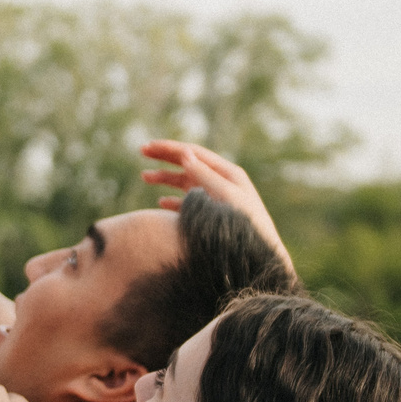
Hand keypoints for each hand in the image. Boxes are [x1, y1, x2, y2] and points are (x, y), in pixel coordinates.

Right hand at [139, 141, 294, 272]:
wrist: (258, 255)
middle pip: (187, 164)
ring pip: (184, 183)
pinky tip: (161, 202)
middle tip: (142, 150)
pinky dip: (172, 202)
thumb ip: (205, 176)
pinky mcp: (210, 216)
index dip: (169, 148)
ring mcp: (214, 199)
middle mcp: (220, 182)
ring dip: (164, 178)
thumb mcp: (225, 196)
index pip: (193, 153)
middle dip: (164, 157)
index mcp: (227, 173)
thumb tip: (184, 154)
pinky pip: (187, 204)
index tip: (148, 146)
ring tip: (144, 177)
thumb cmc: (245, 223)